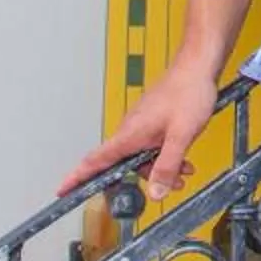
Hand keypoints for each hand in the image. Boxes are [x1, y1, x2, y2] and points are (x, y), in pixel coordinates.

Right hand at [58, 69, 218, 204]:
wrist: (197, 68)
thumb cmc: (187, 92)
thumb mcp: (181, 135)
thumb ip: (167, 165)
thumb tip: (156, 193)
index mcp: (129, 134)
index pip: (95, 160)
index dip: (77, 177)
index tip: (63, 190)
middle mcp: (130, 130)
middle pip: (123, 166)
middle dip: (143, 180)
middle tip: (163, 189)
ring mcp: (140, 125)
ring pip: (142, 157)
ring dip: (161, 167)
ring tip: (183, 172)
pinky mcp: (152, 122)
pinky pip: (152, 146)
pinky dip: (165, 155)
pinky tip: (183, 159)